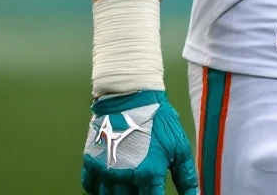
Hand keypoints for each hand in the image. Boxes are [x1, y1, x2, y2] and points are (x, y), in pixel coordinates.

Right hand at [82, 89, 197, 194]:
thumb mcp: (179, 144)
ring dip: (120, 194)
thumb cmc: (159, 118)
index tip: (157, 193)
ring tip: (130, 184)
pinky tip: (111, 182)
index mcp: (148, 173)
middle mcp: (125, 175)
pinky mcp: (91, 160)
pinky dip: (98, 189)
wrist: (132, 92)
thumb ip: (186, 175)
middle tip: (144, 185)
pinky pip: (90, 186)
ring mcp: (105, 169)